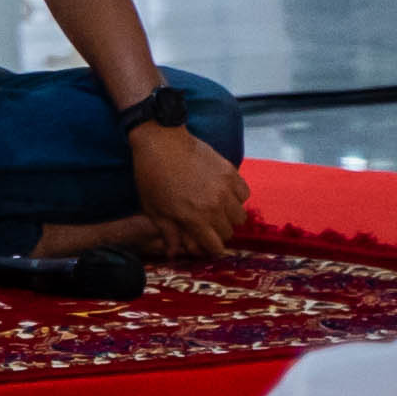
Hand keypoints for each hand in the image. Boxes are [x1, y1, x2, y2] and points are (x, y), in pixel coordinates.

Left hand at [125, 116, 249, 256]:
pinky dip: (237, 198)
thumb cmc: (152, 176)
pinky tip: (223, 193)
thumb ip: (169, 234)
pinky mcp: (230, 171)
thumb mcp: (154, 210)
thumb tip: (174, 254)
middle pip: (228, 232)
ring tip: (215, 209)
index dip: (208, 248)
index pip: (216, 247)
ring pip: (240, 216)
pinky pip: (244, 194)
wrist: (161, 141)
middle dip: (217, 232)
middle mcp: (215, 206)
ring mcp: (225, 188)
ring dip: (229, 217)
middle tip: (205, 224)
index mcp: (195, 219)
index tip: (202, 241)